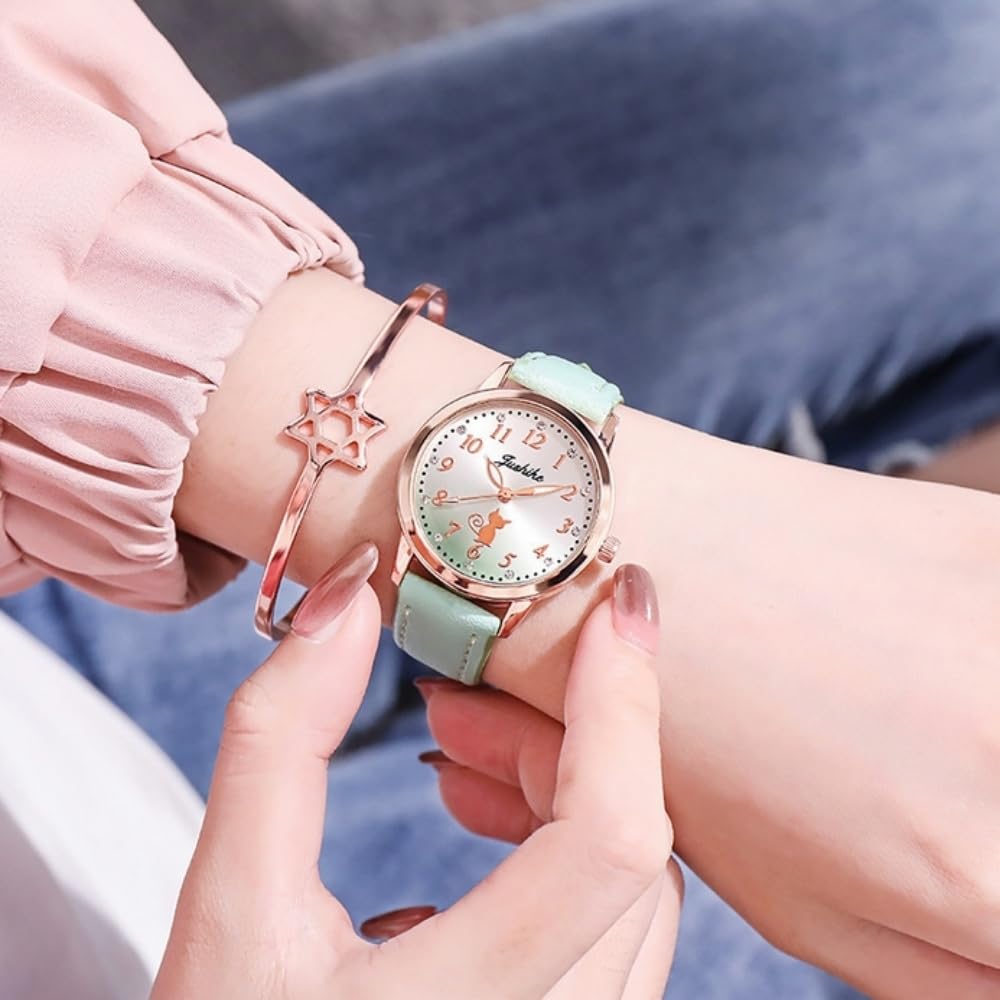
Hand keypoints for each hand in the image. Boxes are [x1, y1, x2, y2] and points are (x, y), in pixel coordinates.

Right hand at [152, 550, 680, 999]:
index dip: (622, 703)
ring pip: (632, 881)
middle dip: (555, 736)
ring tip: (454, 752)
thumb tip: (351, 600)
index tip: (614, 603)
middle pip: (627, 845)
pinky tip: (477, 819)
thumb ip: (279, 739)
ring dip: (557, 783)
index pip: (608, 839)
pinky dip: (563, 839)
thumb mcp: (228, 902)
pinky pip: (616, 919)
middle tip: (455, 699)